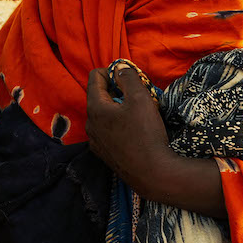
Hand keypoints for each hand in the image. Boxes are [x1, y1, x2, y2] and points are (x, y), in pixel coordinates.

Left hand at [86, 63, 171, 195]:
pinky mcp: (104, 155)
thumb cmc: (146, 133)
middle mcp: (89, 124)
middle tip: (138, 95)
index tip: (130, 78)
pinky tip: (135, 132)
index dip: (112, 71)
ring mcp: (95, 141)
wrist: (152, 174)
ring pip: (104, 115)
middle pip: (99, 96)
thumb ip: (128, 77)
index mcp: (95, 108)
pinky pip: (108, 131)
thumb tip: (119, 68)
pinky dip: (118, 125)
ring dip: (119, 109)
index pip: (94, 77)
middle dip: (117, 90)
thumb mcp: (140, 97)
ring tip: (139, 114)